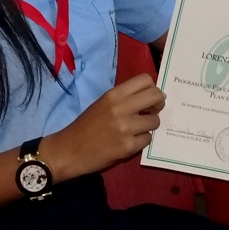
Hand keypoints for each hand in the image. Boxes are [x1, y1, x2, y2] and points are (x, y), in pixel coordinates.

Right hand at [48, 74, 164, 180]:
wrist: (69, 150)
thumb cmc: (86, 125)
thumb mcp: (103, 103)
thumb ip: (125, 97)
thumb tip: (151, 96)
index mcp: (114, 94)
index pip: (145, 79)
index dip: (152, 88)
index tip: (148, 98)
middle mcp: (121, 108)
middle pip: (156, 96)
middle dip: (158, 104)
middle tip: (151, 111)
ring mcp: (126, 128)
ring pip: (155, 121)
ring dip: (149, 125)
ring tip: (137, 129)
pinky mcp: (128, 147)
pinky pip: (148, 139)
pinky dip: (142, 141)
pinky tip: (130, 142)